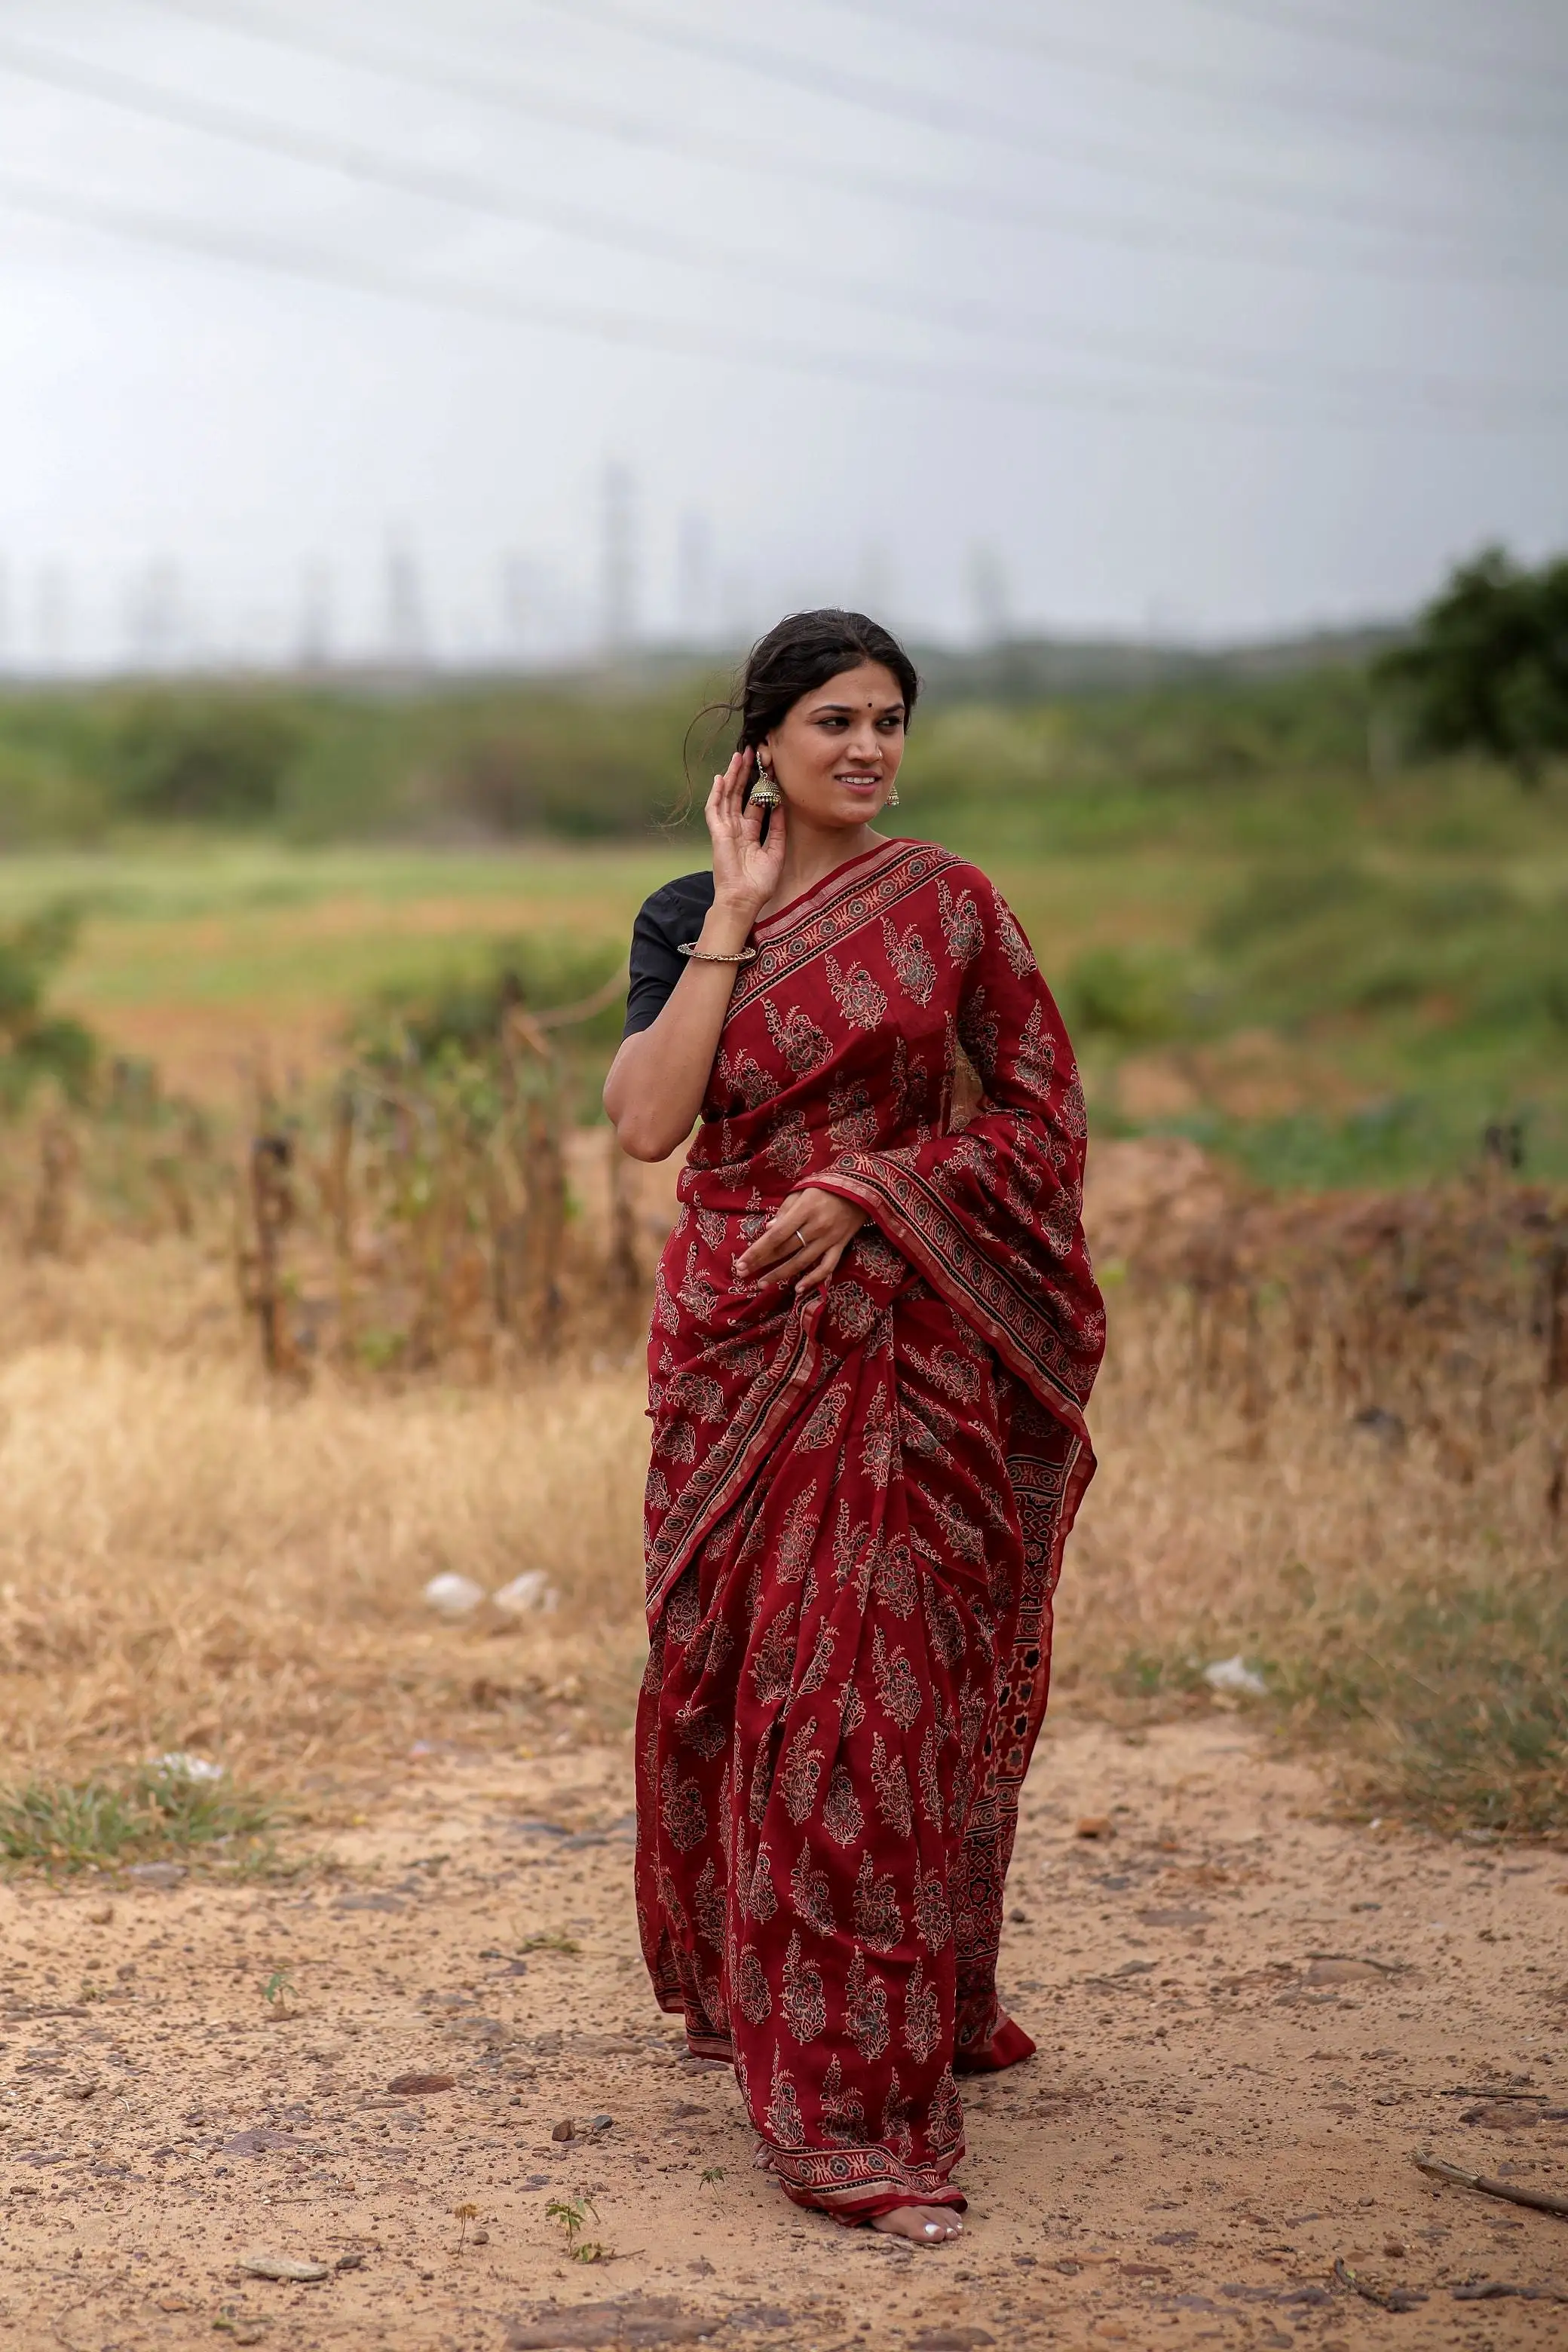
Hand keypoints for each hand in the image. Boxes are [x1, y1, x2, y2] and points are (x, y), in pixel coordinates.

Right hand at [706, 748, 785, 917]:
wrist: (744, 899)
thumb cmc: (759, 883)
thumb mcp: (776, 852)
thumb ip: (778, 829)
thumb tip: (782, 806)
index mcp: (750, 833)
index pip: (755, 803)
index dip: (762, 786)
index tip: (770, 768)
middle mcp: (736, 828)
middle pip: (740, 795)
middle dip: (746, 774)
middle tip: (753, 753)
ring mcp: (725, 830)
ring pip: (727, 797)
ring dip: (732, 776)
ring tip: (739, 756)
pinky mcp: (718, 834)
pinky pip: (714, 810)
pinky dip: (716, 794)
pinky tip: (720, 778)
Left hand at [736, 1186, 868, 1294]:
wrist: (863, 1187)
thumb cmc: (827, 1186)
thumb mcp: (803, 1190)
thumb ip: (785, 1210)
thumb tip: (767, 1230)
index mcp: (804, 1210)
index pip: (776, 1236)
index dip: (757, 1251)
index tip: (741, 1262)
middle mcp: (816, 1227)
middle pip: (785, 1250)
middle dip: (762, 1263)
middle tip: (743, 1273)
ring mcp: (830, 1239)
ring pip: (802, 1262)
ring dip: (780, 1275)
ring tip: (762, 1284)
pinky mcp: (841, 1246)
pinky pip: (827, 1267)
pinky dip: (813, 1279)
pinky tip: (798, 1288)